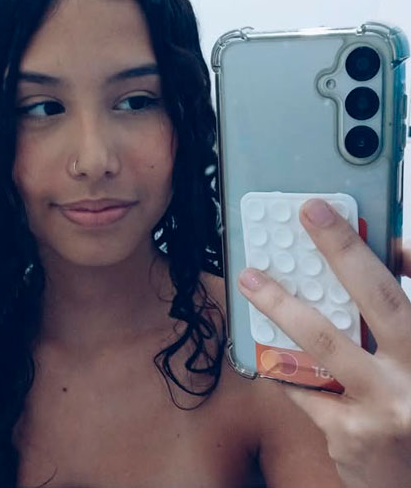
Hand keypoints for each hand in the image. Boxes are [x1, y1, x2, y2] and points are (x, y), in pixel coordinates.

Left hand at [237, 198, 410, 487]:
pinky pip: (303, 386)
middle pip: (378, 298)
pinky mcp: (351, 435)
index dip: (383, 248)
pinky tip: (272, 355)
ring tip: (250, 280)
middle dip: (340, 248)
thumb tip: (394, 252)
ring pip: (324, 341)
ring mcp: (385, 407)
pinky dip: (285, 366)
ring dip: (281, 304)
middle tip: (307, 215)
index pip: (408, 288)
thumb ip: (409, 311)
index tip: (338, 212)